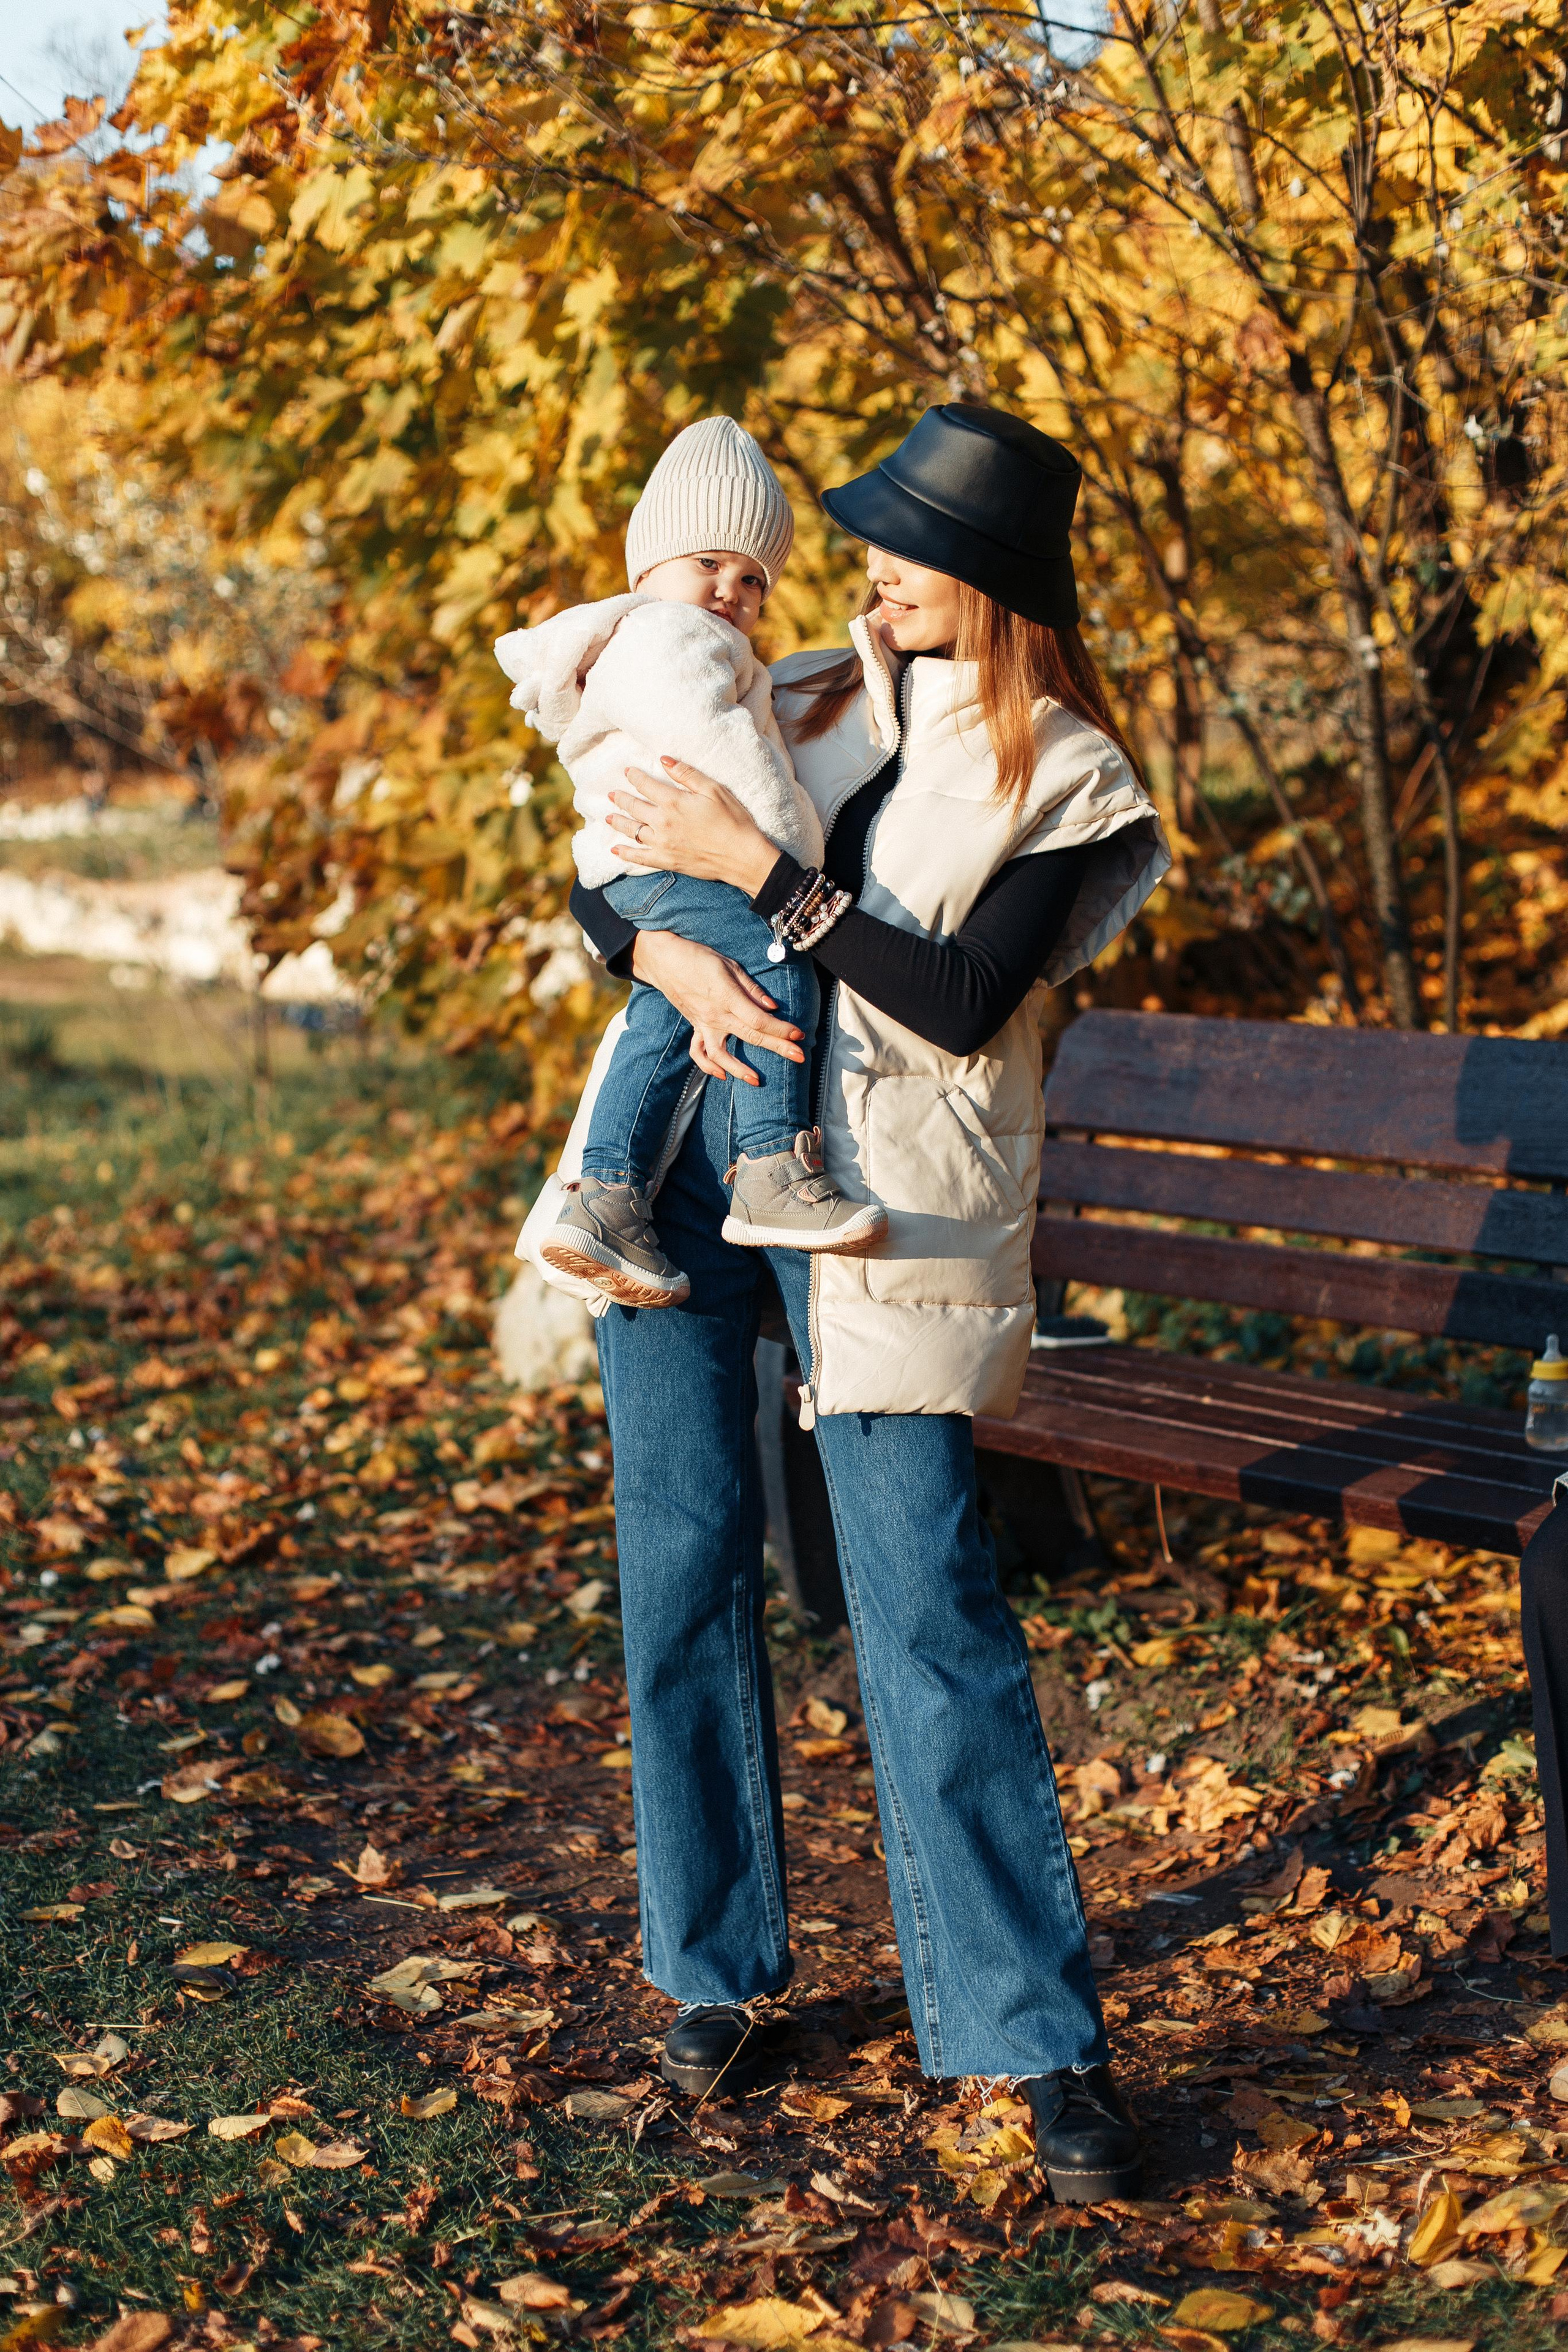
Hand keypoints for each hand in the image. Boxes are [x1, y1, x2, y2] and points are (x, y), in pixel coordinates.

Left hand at [609, 758, 779, 897]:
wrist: (742, 857)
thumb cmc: (733, 821)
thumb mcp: (714, 790)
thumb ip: (687, 774)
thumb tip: (664, 760)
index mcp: (674, 802)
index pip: (646, 785)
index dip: (635, 776)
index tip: (627, 772)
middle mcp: (663, 823)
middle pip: (634, 807)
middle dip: (621, 799)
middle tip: (611, 794)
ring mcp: (662, 844)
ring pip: (632, 831)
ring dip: (618, 822)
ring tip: (608, 817)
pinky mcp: (667, 861)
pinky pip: (639, 857)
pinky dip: (625, 854)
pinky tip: (615, 850)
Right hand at [628, 930, 804, 1086]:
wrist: (665, 960)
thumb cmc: (699, 958)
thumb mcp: (729, 965)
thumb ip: (751, 989)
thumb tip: (772, 1007)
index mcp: (728, 998)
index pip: (760, 1020)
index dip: (781, 1029)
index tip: (799, 1034)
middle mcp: (716, 1015)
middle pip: (751, 1036)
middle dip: (778, 1047)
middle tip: (800, 1057)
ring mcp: (703, 1024)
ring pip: (720, 1054)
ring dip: (738, 1070)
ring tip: (756, 1081)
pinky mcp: (695, 1027)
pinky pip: (698, 1051)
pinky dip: (709, 1066)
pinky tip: (723, 1075)